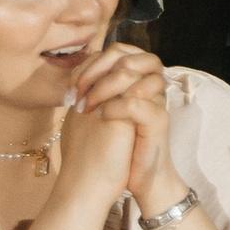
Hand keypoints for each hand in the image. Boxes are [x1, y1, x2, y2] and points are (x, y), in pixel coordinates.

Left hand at [68, 44, 174, 205]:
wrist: (140, 178)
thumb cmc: (120, 149)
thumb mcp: (105, 115)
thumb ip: (95, 93)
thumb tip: (71, 78)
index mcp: (138, 81)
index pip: (118, 51)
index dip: (92, 63)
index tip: (74, 86)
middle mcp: (150, 85)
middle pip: (127, 56)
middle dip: (97, 72)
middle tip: (79, 92)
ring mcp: (156, 101)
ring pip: (129, 76)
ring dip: (101, 89)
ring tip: (87, 108)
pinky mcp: (157, 120)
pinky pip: (133, 104)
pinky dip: (112, 108)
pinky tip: (100, 118)